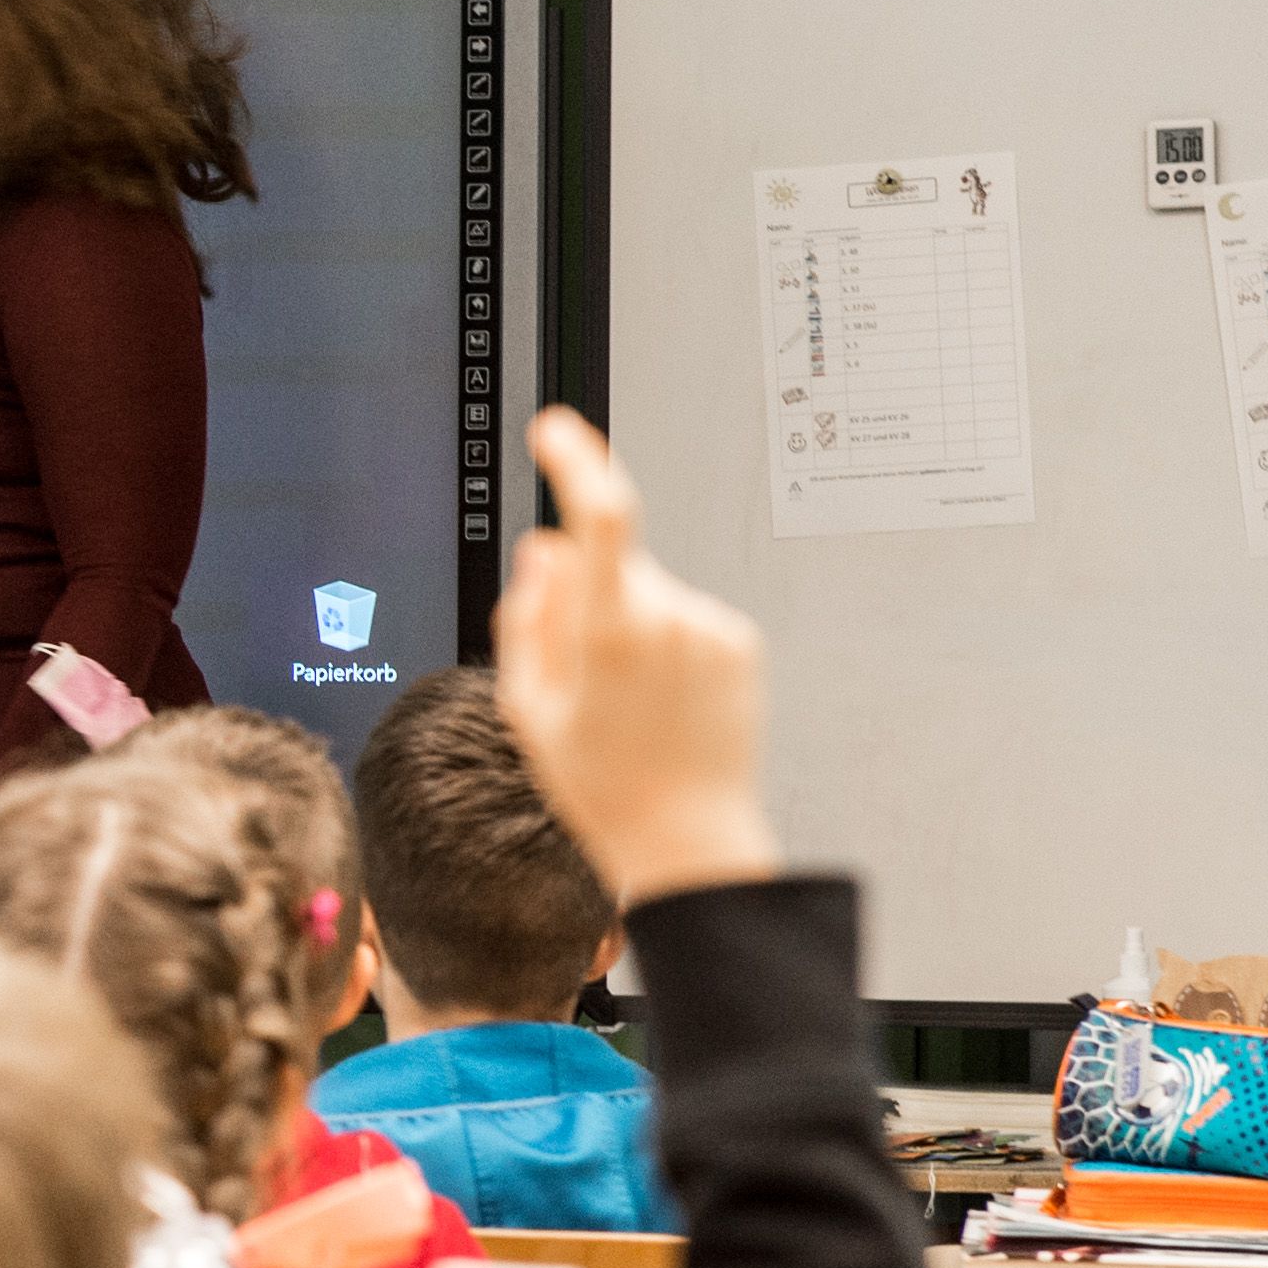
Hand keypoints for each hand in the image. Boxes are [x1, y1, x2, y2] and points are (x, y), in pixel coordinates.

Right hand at [490, 408, 777, 910]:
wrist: (688, 835)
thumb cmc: (601, 784)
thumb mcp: (529, 708)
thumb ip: (528, 617)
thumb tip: (546, 550)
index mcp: (609, 633)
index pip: (600, 519)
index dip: (576, 462)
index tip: (556, 431)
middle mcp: (668, 619)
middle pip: (611, 566)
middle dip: (586, 594)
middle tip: (577, 673)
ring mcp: (710, 628)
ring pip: (648, 593)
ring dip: (628, 628)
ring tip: (628, 703)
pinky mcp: (738, 641)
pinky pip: (684, 618)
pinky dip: (666, 645)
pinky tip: (662, 701)